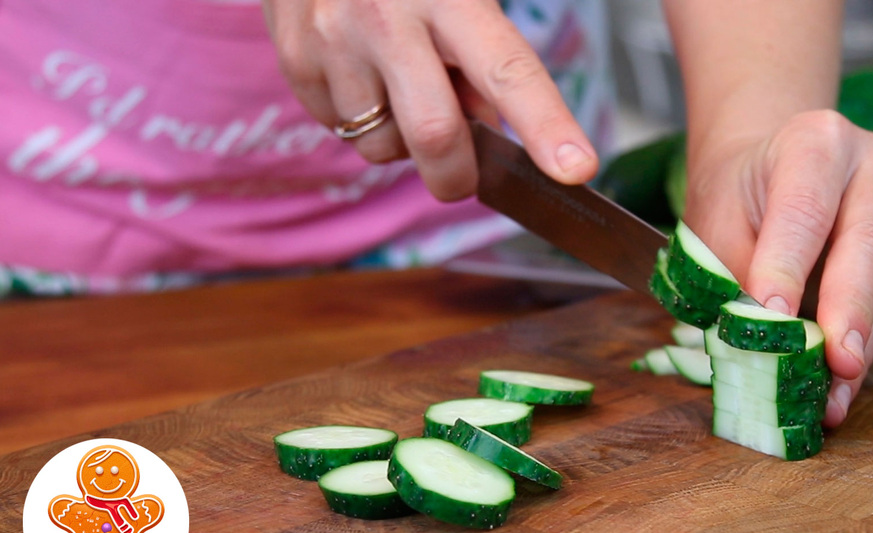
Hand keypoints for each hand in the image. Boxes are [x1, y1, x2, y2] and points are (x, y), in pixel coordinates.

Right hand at [262, 0, 598, 199]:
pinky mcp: (296, 61)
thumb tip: (484, 128)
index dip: (546, 125)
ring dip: (401, 142)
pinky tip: (361, 73)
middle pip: (435, 134)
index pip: (508, 70)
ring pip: (381, 145)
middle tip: (464, 174)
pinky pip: (341, 131)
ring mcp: (334, 41)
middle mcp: (388, 18)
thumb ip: (483, 59)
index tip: (575, 168)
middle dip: (456, 175)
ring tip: (398, 87)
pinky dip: (361, 121)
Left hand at [684, 110, 872, 426]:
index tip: (774, 317)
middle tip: (836, 364)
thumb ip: (736, 275)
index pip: (804, 209)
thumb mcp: (717, 224)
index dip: (789, 266)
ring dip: (861, 343)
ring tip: (832, 397)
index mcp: (815, 142)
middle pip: (868, 242)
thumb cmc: (740, 199)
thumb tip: (757, 345)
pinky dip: (867, 346)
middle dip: (849, 311)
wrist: (769, 172)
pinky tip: (842, 387)